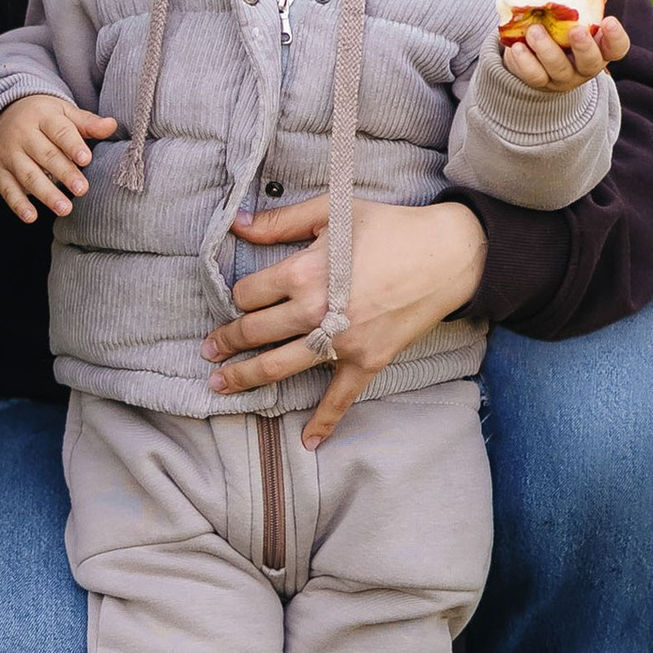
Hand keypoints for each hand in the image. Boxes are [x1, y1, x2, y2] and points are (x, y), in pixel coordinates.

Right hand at [0, 94, 118, 223]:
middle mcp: (23, 134)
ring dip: (46, 193)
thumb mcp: (63, 113)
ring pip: (28, 174)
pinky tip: (31, 217)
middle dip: (64, 173)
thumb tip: (112, 125)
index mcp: (42, 116)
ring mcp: (9, 154)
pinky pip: (7, 189)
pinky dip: (18, 204)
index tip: (86, 159)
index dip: (72, 145)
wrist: (1, 115)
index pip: (59, 131)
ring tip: (65, 209)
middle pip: (45, 155)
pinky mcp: (0, 171)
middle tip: (83, 189)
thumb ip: (87, 123)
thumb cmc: (43, 117)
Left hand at [206, 194, 488, 444]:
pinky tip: (307, 441)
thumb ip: (281, 221)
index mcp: (304, 273)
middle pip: (256, 332)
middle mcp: (316, 312)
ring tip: (219, 385)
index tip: (238, 298)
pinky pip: (340, 399)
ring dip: (245, 378)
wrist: (444, 256)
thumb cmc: (387, 227)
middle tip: (208, 351)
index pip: (249, 293)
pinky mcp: (367, 362)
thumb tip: (237, 223)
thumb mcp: (331, 211)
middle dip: (226, 342)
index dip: (238, 295)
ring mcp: (341, 342)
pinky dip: (323, 422)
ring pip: (279, 367)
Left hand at [499, 10, 629, 91]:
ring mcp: (562, 76)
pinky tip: (517, 47)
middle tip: (575, 30)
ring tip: (534, 30)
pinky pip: (533, 75)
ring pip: (559, 68)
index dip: (616, 37)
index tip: (609, 20)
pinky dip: (524, 62)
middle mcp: (585, 66)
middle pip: (591, 62)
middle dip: (584, 47)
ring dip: (547, 50)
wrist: (535, 56)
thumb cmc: (563, 27)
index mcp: (599, 47)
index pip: (617, 48)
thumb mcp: (578, 12)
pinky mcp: (539, 81)